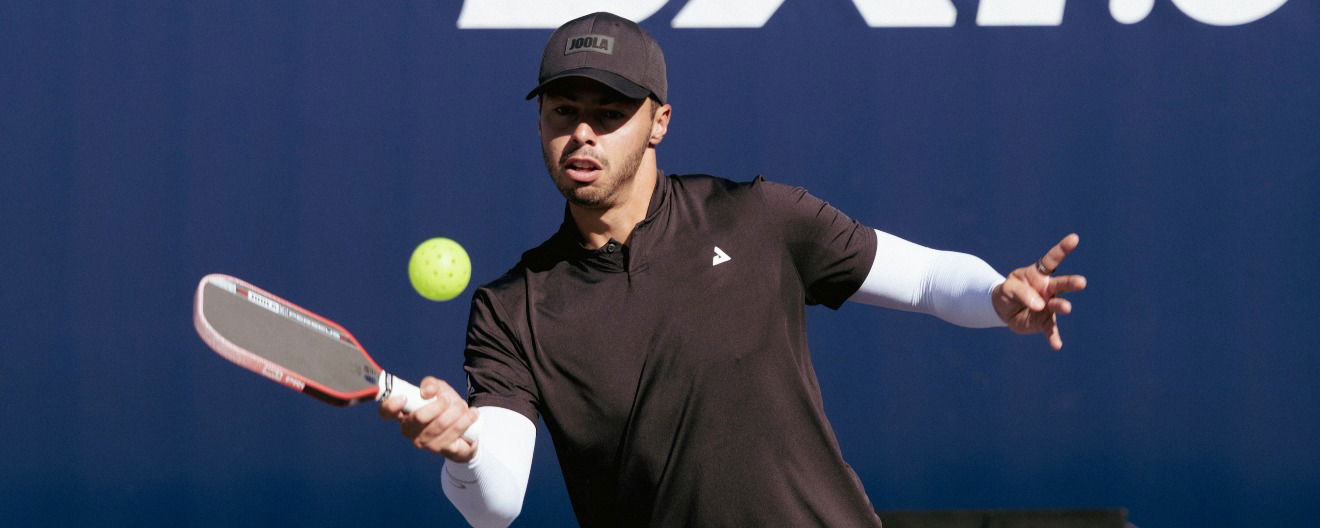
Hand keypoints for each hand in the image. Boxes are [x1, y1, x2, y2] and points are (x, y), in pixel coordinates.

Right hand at [378, 376, 479, 462]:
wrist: (468, 428)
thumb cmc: (447, 407)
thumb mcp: (440, 390)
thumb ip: (431, 384)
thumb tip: (426, 392)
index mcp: (404, 414)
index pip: (386, 412)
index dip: (390, 406)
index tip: (404, 397)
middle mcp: (410, 431)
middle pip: (419, 417)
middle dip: (439, 404)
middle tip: (448, 399)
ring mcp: (426, 443)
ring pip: (441, 423)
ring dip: (456, 410)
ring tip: (462, 407)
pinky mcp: (443, 450)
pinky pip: (455, 431)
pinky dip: (466, 419)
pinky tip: (472, 414)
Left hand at [992, 233, 1087, 349]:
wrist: (1003, 309)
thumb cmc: (1009, 292)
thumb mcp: (1008, 288)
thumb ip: (1022, 293)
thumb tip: (1039, 305)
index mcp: (1040, 274)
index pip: (1052, 259)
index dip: (1063, 249)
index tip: (1074, 238)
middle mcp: (1049, 289)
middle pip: (1062, 284)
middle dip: (1072, 283)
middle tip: (1081, 282)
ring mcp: (1049, 306)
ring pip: (1058, 305)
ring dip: (1062, 307)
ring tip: (1066, 308)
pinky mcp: (1044, 322)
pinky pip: (1050, 330)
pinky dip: (1054, 337)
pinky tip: (1057, 345)